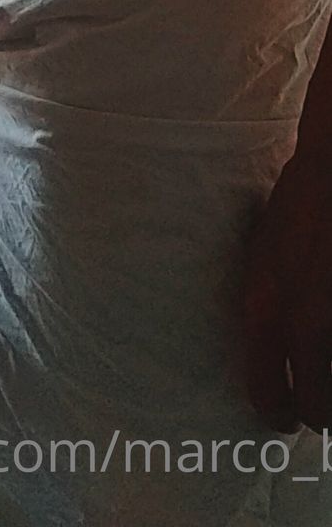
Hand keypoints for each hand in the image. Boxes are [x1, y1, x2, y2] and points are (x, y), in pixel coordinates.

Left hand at [242, 150, 331, 433]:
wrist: (330, 170)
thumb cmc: (297, 203)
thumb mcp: (263, 257)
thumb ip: (267, 308)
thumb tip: (277, 349)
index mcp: (264, 312)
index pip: (266, 393)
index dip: (277, 415)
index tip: (287, 418)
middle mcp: (304, 326)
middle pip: (318, 409)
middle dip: (323, 411)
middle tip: (322, 403)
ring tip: (330, 376)